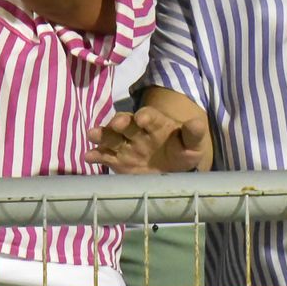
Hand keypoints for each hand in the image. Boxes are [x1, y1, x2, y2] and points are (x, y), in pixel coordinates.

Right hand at [85, 106, 207, 173]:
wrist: (173, 169)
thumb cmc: (183, 151)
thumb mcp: (193, 144)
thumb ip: (193, 134)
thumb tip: (198, 123)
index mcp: (156, 123)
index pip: (149, 115)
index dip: (145, 116)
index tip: (142, 118)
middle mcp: (137, 131)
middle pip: (125, 122)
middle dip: (120, 121)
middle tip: (117, 124)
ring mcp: (125, 145)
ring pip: (111, 136)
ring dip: (101, 134)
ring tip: (92, 135)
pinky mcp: (117, 160)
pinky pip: (104, 156)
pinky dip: (95, 156)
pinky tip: (88, 157)